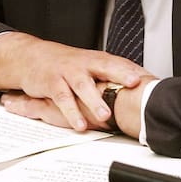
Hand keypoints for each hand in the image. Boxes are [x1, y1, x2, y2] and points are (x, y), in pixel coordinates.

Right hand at [0, 32, 148, 131]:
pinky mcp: (52, 83)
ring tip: (105, 116)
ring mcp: (68, 73)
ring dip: (94, 100)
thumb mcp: (91, 65)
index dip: (133, 69)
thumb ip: (115, 73)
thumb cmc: (67, 65)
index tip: (148, 78)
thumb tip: (146, 83)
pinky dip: (71, 112)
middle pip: (105, 67)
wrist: (32, 56)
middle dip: (119, 75)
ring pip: (83, 85)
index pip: (119, 62)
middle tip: (133, 86)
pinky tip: (80, 125)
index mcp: (97, 59)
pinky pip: (63, 98)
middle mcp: (84, 64)